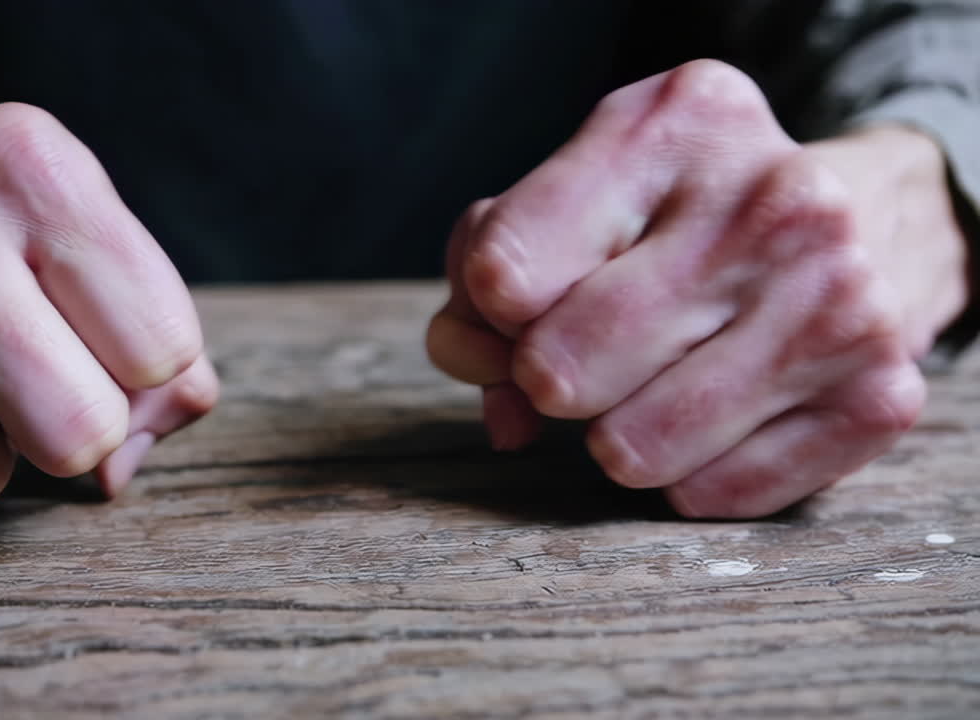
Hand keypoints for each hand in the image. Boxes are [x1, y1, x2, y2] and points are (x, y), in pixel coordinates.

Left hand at [427, 60, 968, 517]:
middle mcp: (774, 199)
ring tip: (649, 390)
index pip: (504, 272)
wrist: (871, 215)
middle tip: (582, 362)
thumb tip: (504, 410)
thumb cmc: (680, 217)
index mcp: (677, 124)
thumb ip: (486, 287)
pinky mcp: (879, 395)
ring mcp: (839, 299)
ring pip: (633, 448)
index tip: (520, 310)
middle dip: (546, 382)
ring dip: (613, 439)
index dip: (490, 315)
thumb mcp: (574, 202)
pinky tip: (713, 422)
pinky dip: (687, 479)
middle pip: (560, 365)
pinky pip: (713, 494)